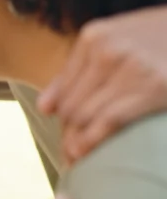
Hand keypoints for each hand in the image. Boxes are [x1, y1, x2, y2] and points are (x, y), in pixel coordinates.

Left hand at [38, 6, 166, 163]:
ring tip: (78, 161)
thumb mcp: (118, 40)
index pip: (64, 89)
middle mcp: (107, 49)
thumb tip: (45, 108)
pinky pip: (111, 119)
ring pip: (85, 114)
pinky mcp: (153, 85)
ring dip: (76, 142)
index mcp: (94, 37)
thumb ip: (80, 69)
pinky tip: (87, 152)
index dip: (61, 119)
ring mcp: (130, 66)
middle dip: (68, 134)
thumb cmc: (162, 40)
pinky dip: (93, 139)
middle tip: (70, 158)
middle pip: (72, 104)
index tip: (64, 140)